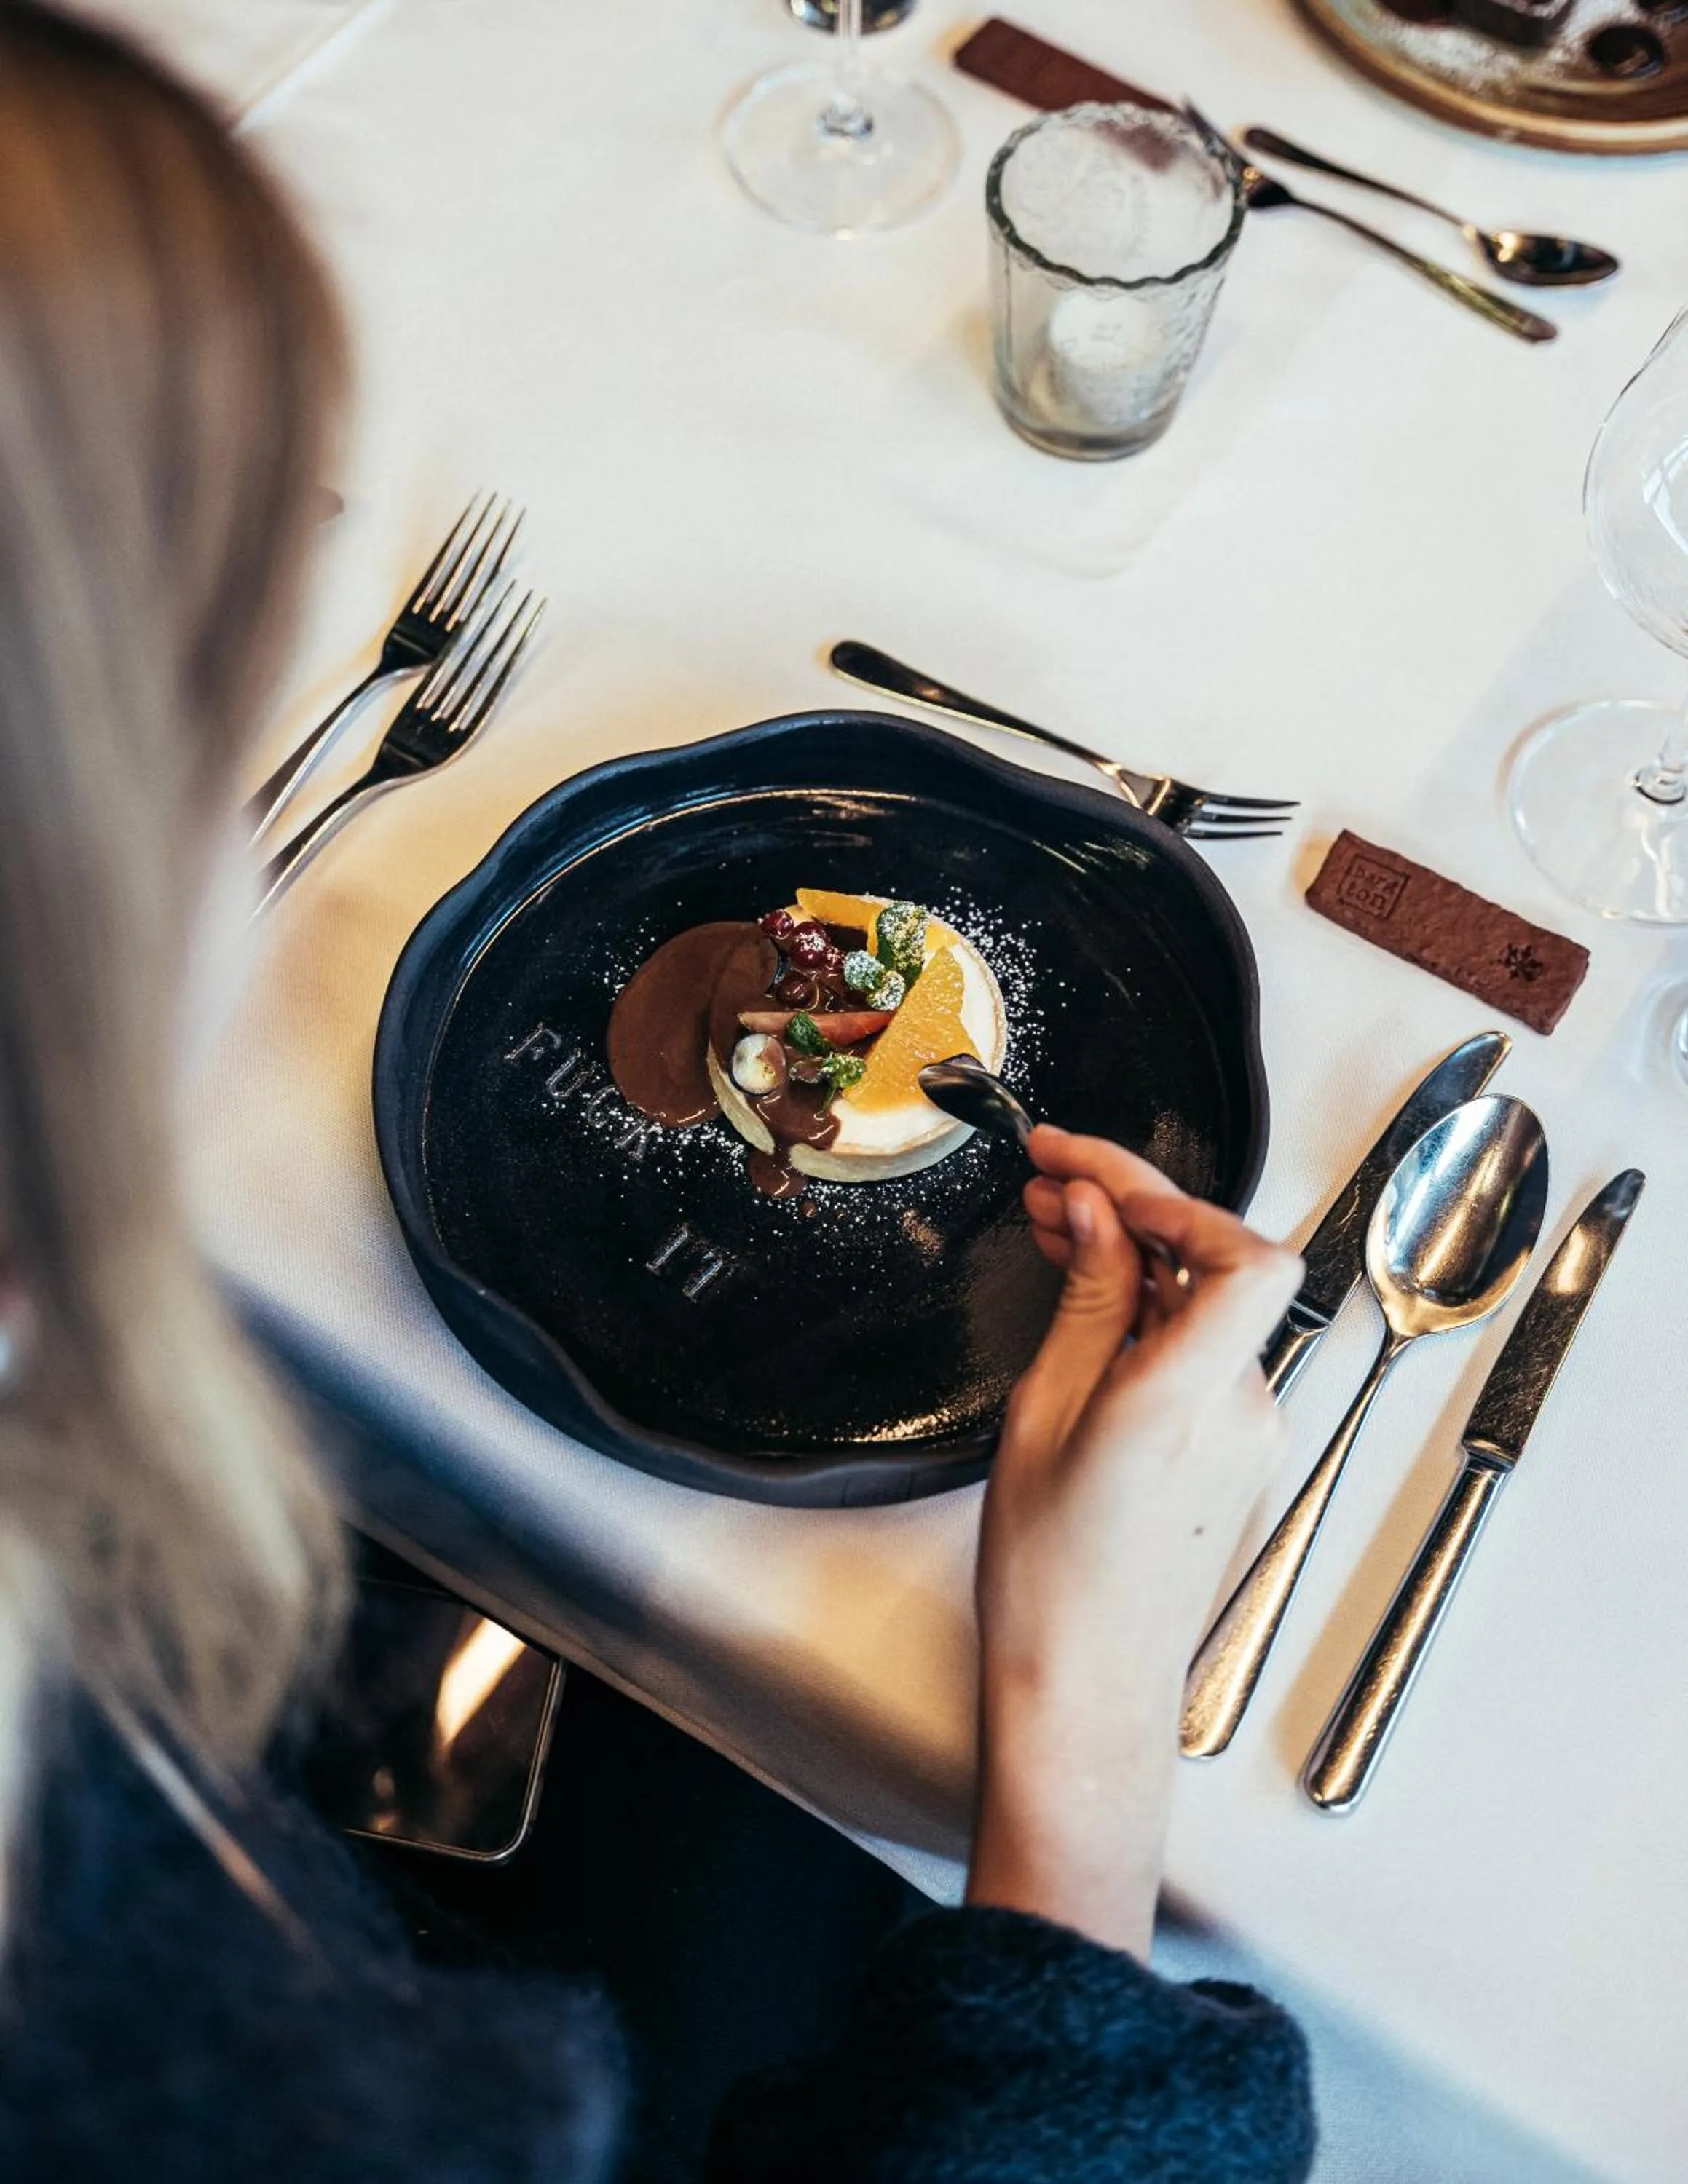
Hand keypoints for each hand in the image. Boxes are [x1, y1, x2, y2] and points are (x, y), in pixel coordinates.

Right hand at [965, 1126, 1300, 1958]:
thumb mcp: (1045, 1414)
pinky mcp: (1235, 1444)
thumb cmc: (1053, 1578)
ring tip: (1052, 1219)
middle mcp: (1240, 1408)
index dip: (1174, 1197)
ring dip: (1139, 1247)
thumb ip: (1090, 1300)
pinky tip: (1088, 1287)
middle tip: (1048, 1172)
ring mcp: (1247, 1427)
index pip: (1246, 1257)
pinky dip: (1150, 1303)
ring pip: (1208, 1298)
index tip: (1092, 1173)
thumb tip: (1100, 1214)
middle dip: (1136, 1202)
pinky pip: (1202, 1344)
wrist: (1086, 1683)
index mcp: (1186, 1400)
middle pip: (1221, 1261)